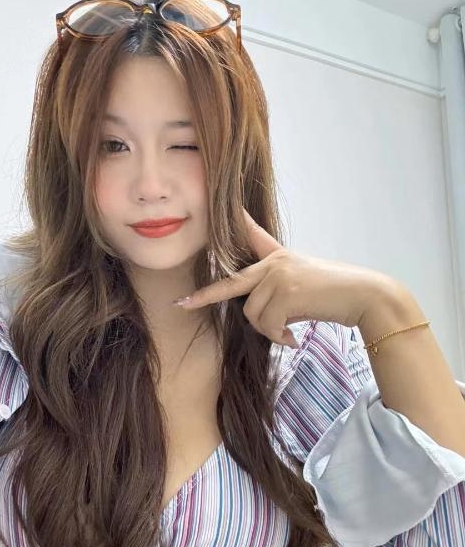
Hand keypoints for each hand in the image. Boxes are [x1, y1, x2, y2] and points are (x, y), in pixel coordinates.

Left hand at [174, 207, 395, 347]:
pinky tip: (294, 337)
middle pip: (231, 282)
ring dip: (269, 331)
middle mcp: (275, 262)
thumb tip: (262, 316)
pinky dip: (278, 336)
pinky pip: (267, 324)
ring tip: (288, 332)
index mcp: (279, 256)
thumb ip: (278, 292)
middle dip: (204, 296)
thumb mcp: (303, 285)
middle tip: (181, 304)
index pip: (252, 234)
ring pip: (252, 314)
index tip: (216, 209)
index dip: (234, 222)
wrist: (364, 296)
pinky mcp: (286, 291)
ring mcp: (279, 275)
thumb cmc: (336, 294)